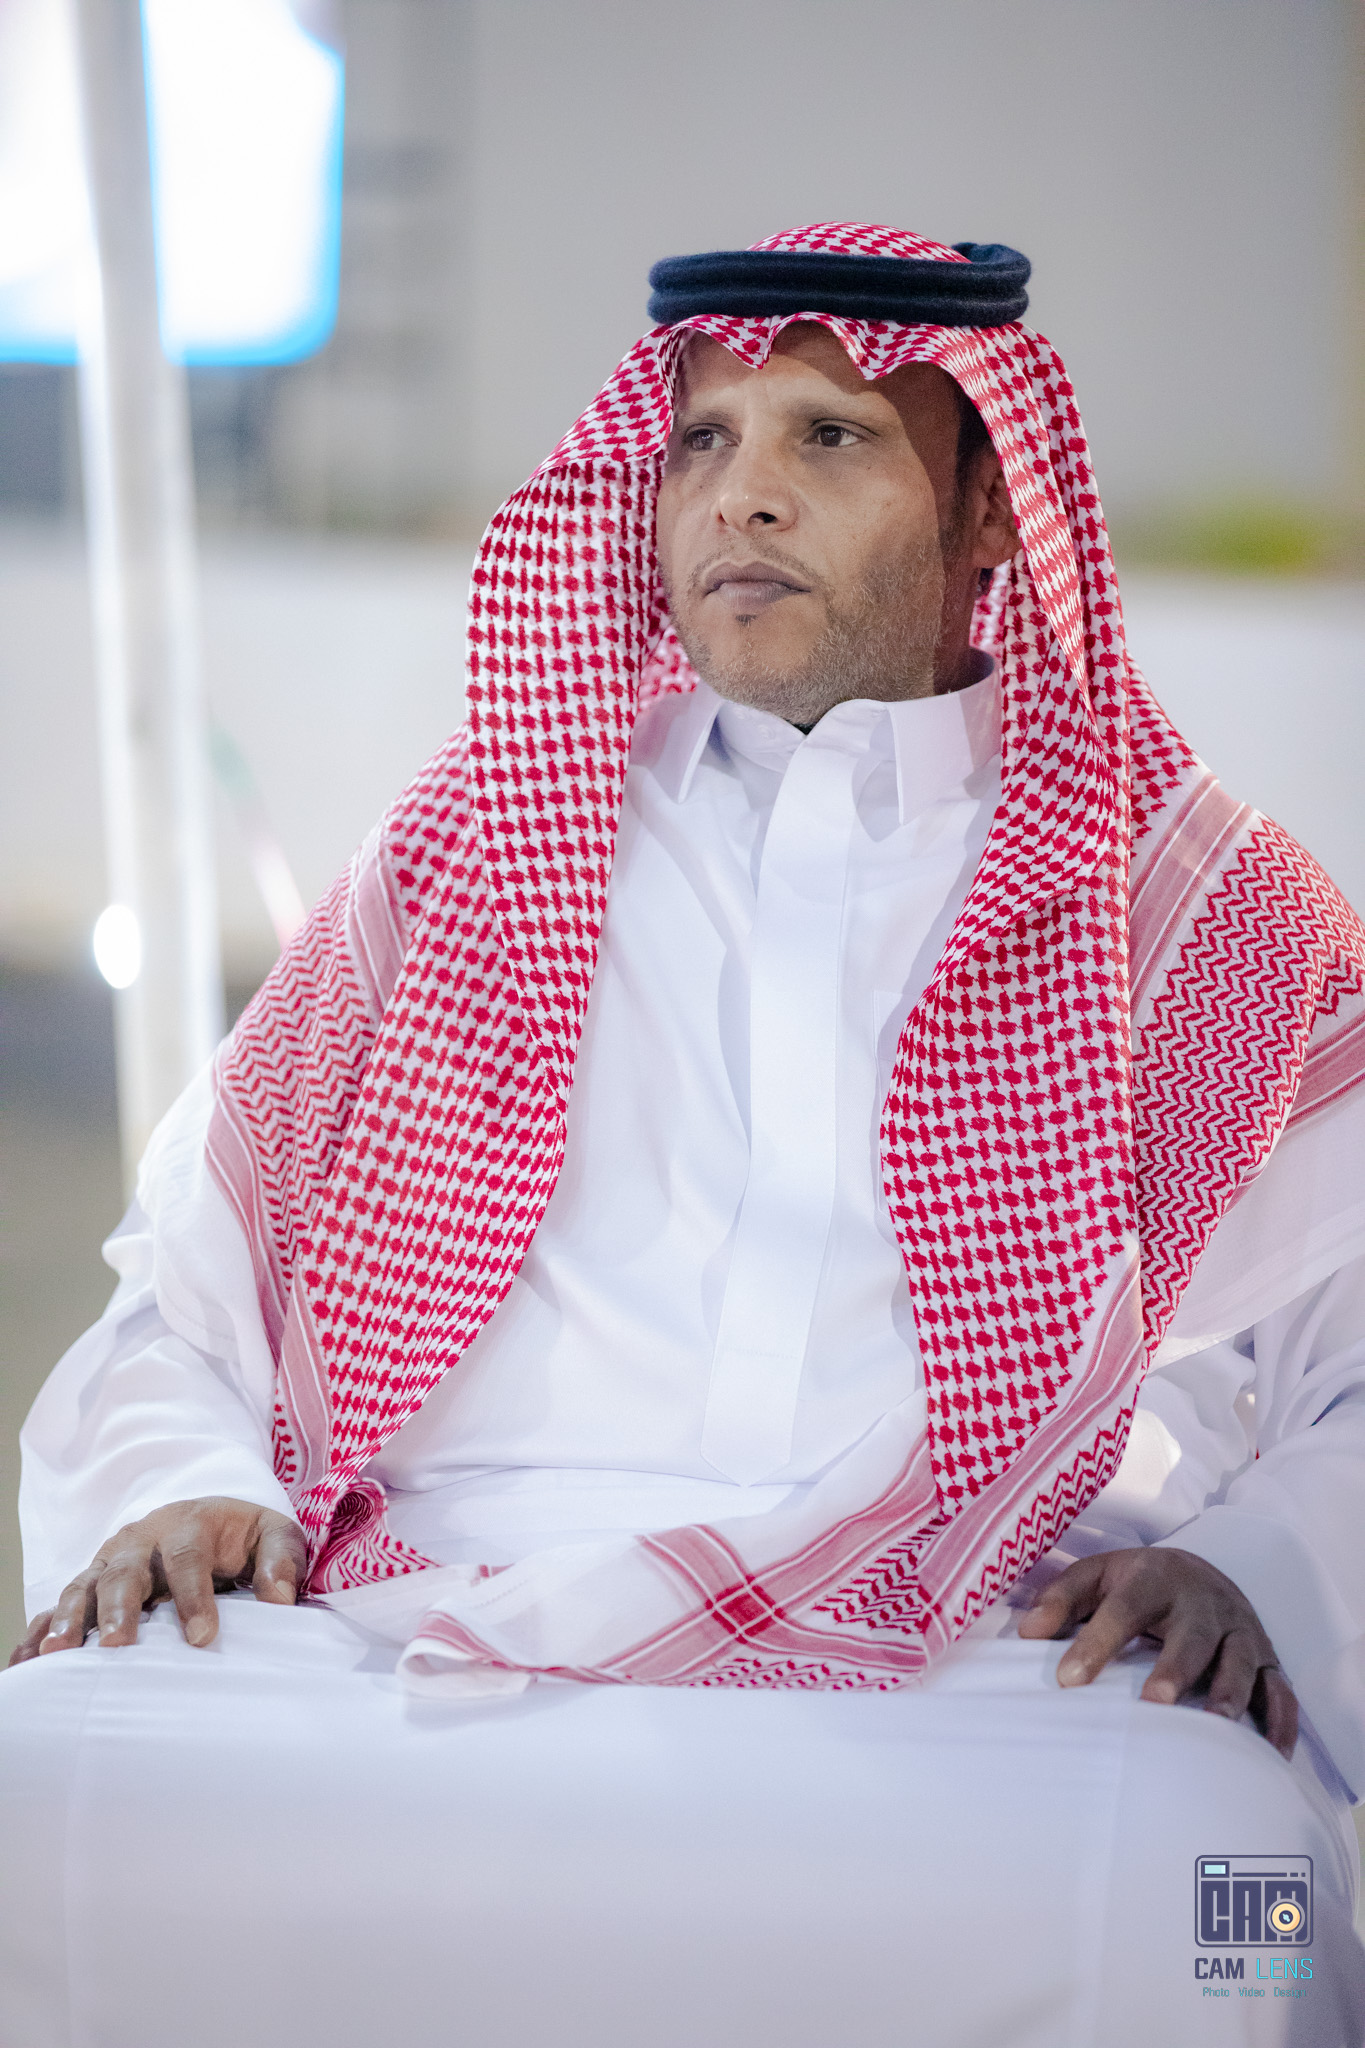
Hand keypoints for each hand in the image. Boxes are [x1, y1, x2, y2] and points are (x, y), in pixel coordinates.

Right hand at [8, 1497, 307, 1664]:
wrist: (208, 1520)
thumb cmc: (244, 1537)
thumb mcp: (273, 1535)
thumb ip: (281, 1560)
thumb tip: (280, 1598)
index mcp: (189, 1525)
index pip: (187, 1556)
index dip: (193, 1595)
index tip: (202, 1637)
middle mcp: (141, 1541)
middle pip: (125, 1570)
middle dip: (121, 1608)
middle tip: (120, 1646)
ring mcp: (110, 1562)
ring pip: (84, 1586)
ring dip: (71, 1619)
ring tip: (61, 1654)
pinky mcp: (91, 1584)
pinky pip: (58, 1607)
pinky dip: (40, 1632)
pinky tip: (25, 1665)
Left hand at [1017, 1545, 1297, 1758]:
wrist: (1200, 1571)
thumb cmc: (1137, 1585)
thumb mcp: (1096, 1577)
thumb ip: (1061, 1601)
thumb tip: (1027, 1634)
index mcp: (1156, 1579)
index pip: (1125, 1607)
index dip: (1098, 1642)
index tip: (1069, 1680)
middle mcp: (1204, 1604)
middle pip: (1192, 1634)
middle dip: (1176, 1667)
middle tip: (1153, 1702)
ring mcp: (1241, 1631)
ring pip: (1240, 1661)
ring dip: (1230, 1693)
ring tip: (1214, 1725)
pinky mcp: (1268, 1659)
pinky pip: (1280, 1691)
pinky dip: (1281, 1722)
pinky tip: (1269, 1755)